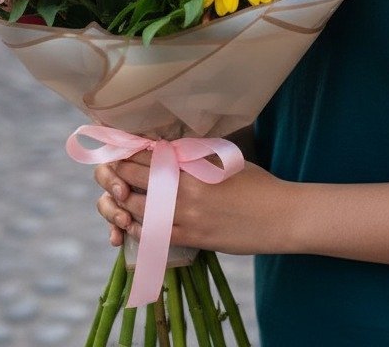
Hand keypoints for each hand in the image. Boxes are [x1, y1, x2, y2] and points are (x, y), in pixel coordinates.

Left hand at [95, 151, 294, 254]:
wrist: (279, 215)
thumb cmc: (256, 183)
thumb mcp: (225, 159)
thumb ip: (196, 155)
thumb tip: (171, 149)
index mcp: (193, 164)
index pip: (149, 154)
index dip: (129, 152)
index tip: (119, 149)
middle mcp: (184, 188)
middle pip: (137, 178)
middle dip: (119, 174)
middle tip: (109, 170)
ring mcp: (186, 215)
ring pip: (139, 207)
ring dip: (124, 202)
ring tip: (117, 196)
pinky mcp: (192, 238)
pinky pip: (153, 234)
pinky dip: (139, 227)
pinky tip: (132, 223)